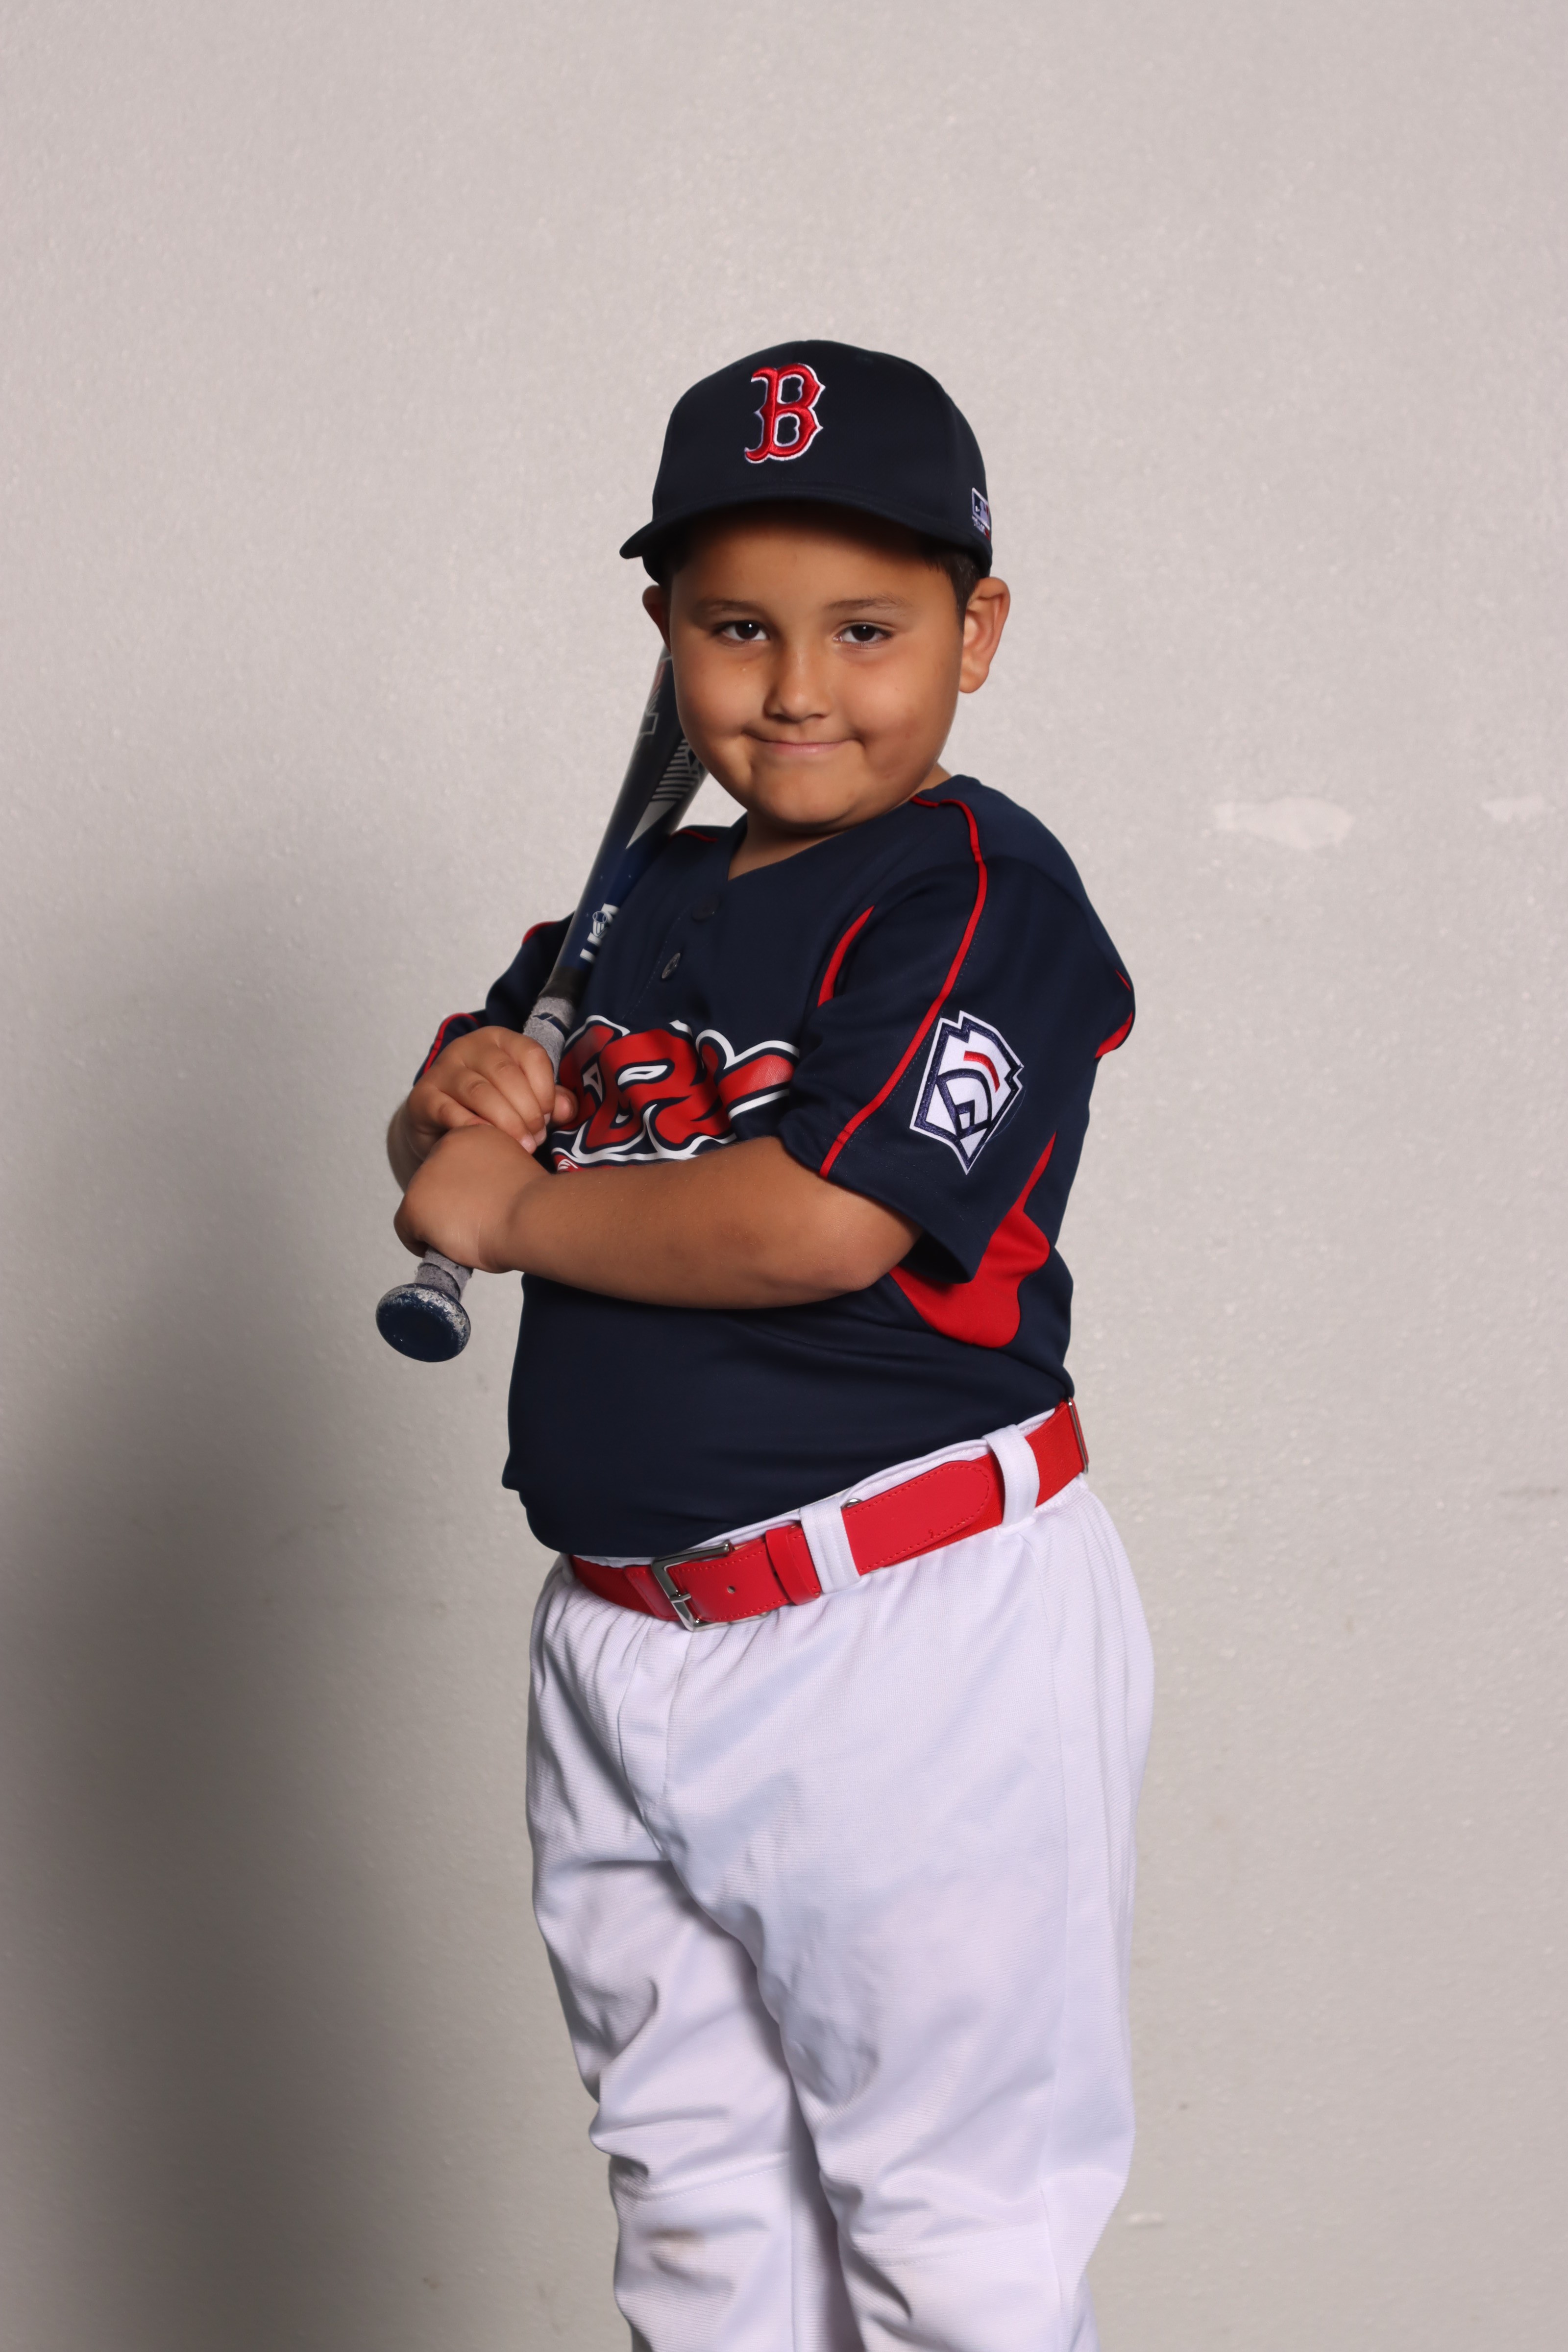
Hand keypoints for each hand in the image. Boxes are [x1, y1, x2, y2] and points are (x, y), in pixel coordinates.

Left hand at [394, 1124, 548, 1273]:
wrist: (533, 1216)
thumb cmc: (536, 1203)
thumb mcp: (514, 1173)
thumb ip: (493, 1176)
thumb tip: (483, 1198)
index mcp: (473, 1134)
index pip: (455, 1164)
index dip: (466, 1190)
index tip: (483, 1206)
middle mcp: (444, 1146)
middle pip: (435, 1183)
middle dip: (448, 1204)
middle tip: (474, 1225)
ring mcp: (425, 1175)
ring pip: (421, 1206)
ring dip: (438, 1223)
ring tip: (467, 1237)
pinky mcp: (414, 1203)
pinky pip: (406, 1230)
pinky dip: (421, 1243)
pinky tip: (448, 1249)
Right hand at [397, 1027, 576, 1174]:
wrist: (437, 1125)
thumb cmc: (488, 1109)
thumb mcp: (523, 1100)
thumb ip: (549, 1102)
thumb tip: (567, 1109)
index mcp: (499, 1040)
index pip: (531, 1054)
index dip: (545, 1089)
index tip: (549, 1117)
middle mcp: (468, 1047)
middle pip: (506, 1074)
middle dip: (527, 1111)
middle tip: (536, 1138)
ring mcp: (443, 1070)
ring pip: (480, 1092)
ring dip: (506, 1122)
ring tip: (522, 1146)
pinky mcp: (423, 1096)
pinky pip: (449, 1110)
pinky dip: (472, 1127)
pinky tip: (488, 1142)